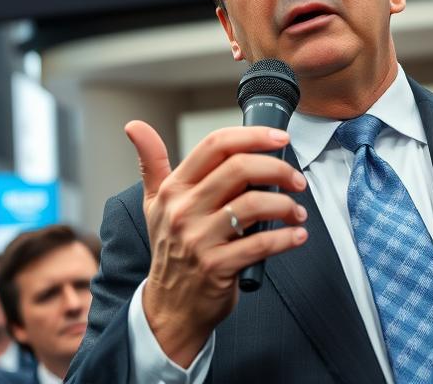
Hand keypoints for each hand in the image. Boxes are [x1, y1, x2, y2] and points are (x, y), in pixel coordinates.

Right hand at [126, 120, 308, 366]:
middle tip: (296, 180)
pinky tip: (297, 235)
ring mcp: (199, 239)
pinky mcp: (217, 267)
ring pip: (254, 205)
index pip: (215, 146)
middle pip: (240, 169)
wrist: (169, 307)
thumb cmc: (169, 248)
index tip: (280, 139)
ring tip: (297, 212)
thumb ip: (151, 162)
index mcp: (174, 189)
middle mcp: (183, 210)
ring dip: (286, 205)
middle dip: (278, 170)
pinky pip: (261, 244)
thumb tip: (135, 126)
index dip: (253, 136)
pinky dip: (287, 237)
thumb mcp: (154, 203)